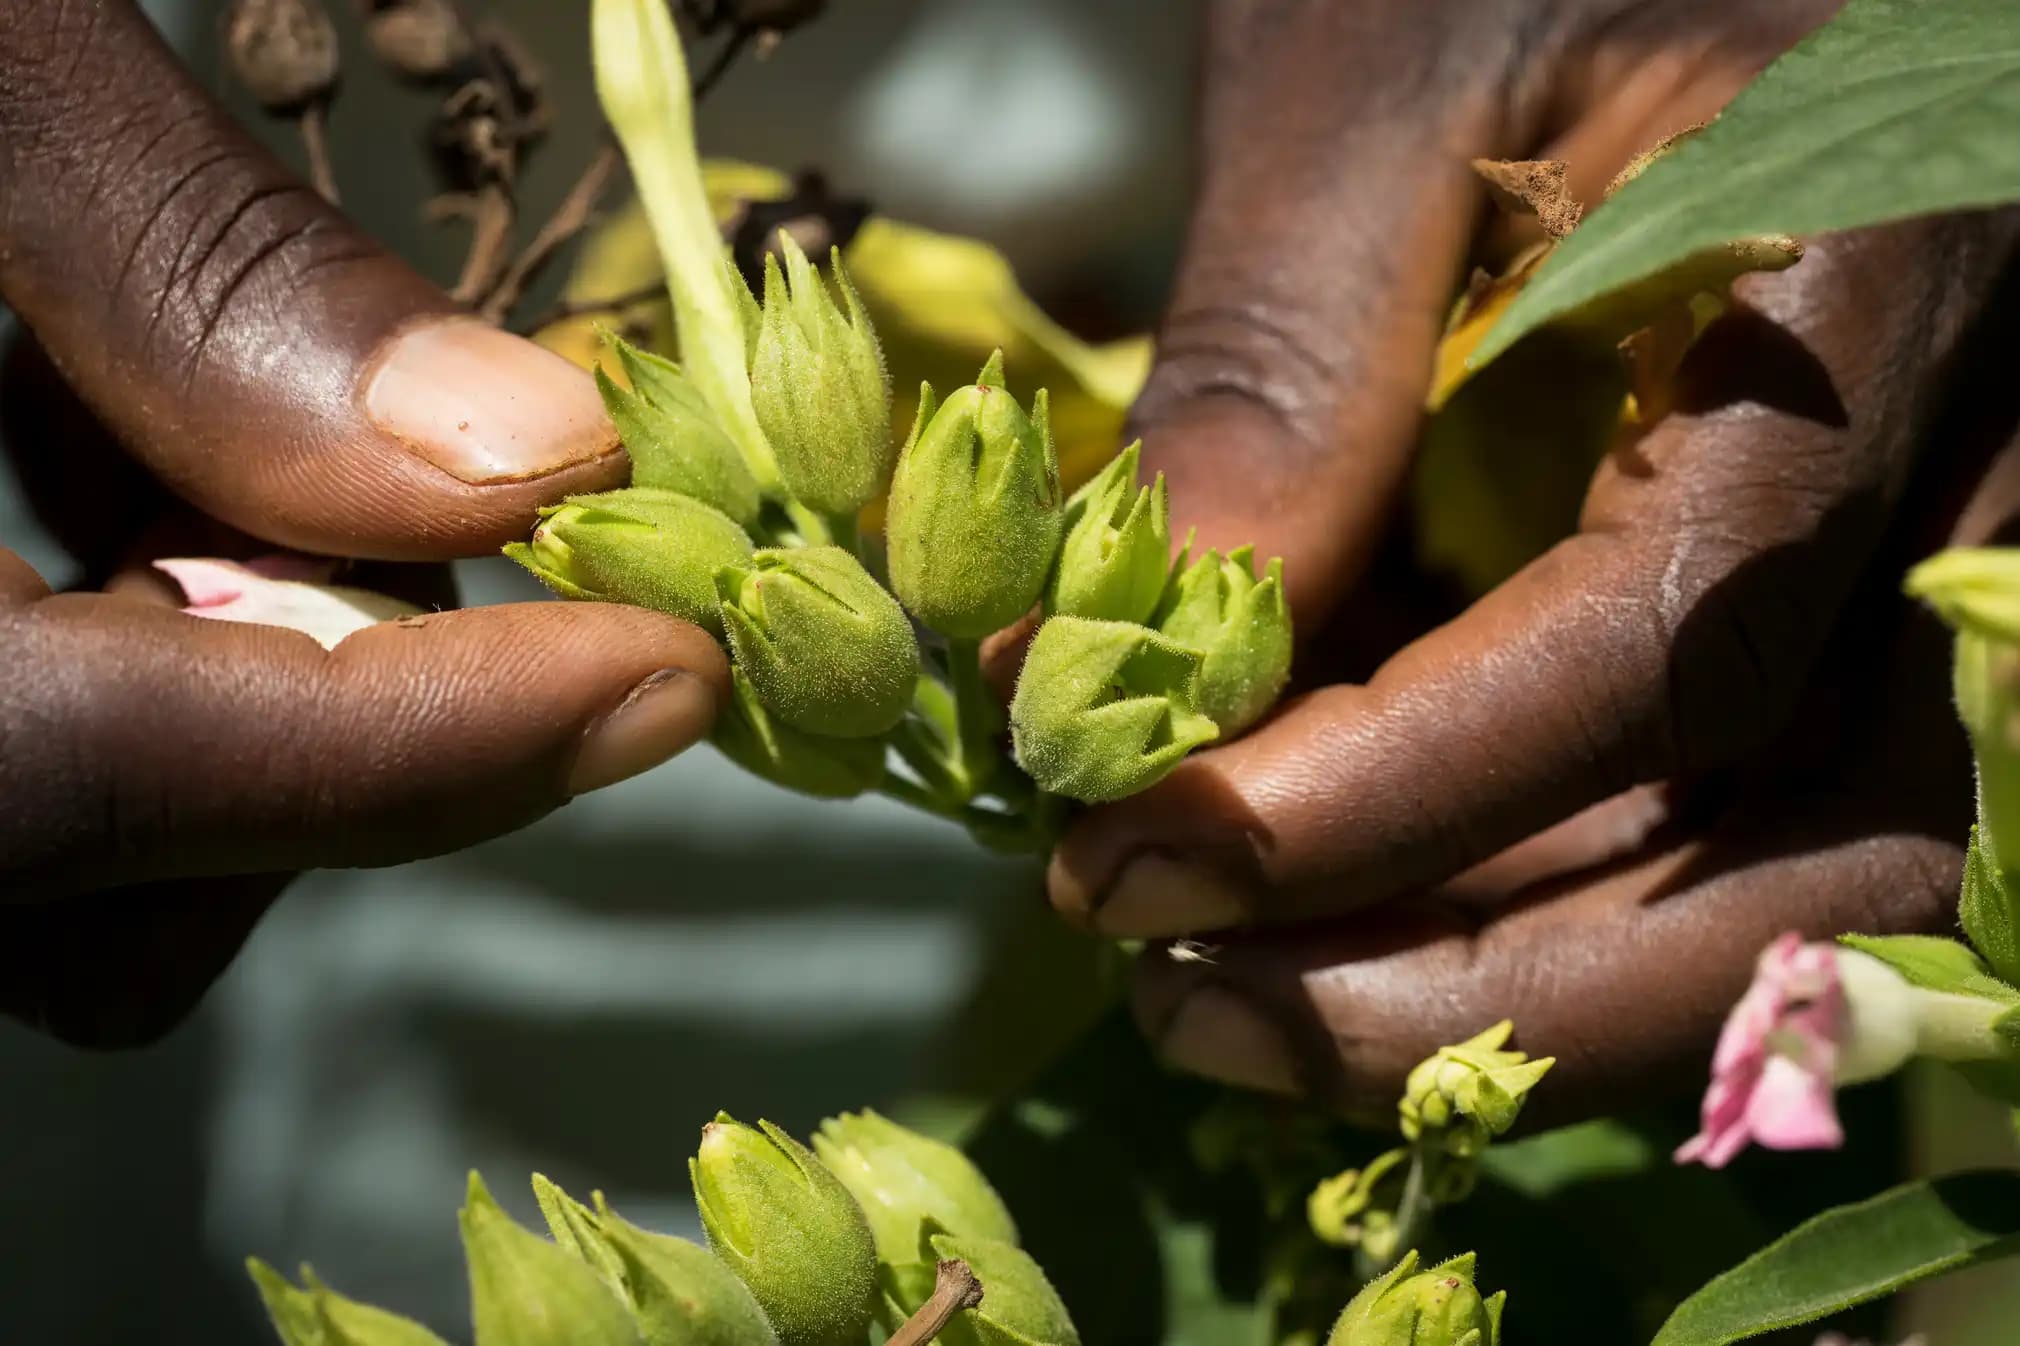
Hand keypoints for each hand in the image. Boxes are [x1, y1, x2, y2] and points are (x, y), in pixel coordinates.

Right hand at [0, 1, 728, 1046]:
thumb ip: (195, 268)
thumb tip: (533, 458)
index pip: (86, 773)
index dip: (424, 744)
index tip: (661, 675)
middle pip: (83, 872)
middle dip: (311, 707)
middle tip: (375, 476)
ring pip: (41, 837)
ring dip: (203, 653)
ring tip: (167, 400)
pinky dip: (85, 624)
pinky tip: (61, 417)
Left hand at [1048, 0, 2019, 1122]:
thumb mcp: (1378, 77)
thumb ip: (1281, 367)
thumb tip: (1118, 665)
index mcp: (1874, 294)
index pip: (1656, 650)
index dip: (1387, 803)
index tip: (1136, 864)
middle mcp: (1974, 467)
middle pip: (1785, 850)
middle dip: (1461, 982)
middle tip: (1181, 1004)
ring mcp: (1943, 554)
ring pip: (1794, 889)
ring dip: (1501, 993)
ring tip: (1225, 1004)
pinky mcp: (1852, 597)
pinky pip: (1747, 827)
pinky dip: (1540, 907)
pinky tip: (1341, 918)